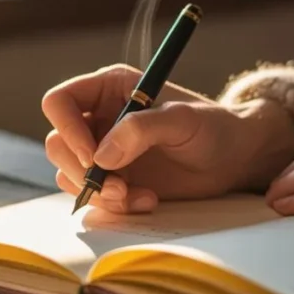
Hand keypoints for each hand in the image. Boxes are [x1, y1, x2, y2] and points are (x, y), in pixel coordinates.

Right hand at [42, 64, 293, 213]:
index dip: (67, 129)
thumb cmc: (214, 128)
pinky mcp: (113, 179)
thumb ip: (141, 129)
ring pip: (69, 174)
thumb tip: (101, 156)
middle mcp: (98, 118)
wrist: (235, 159)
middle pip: (58, 144)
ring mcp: (103, 151)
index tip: (95, 157)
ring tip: (137, 196)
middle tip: (118, 187)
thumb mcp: (183, 120)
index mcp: (109, 89)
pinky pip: (93, 196)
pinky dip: (114, 204)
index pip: (60, 102)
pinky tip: (147, 200)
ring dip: (100, 192)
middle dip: (83, 171)